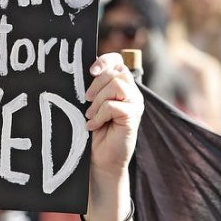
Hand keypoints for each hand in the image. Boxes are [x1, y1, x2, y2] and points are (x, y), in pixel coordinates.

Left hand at [84, 53, 143, 180]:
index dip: (105, 60)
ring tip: (91, 116)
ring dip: (98, 102)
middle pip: (116, 72)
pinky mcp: (133, 115)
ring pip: (116, 85)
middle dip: (96, 85)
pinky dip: (99, 116)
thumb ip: (94, 89)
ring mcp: (135, 103)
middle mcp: (131, 92)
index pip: (118, 61)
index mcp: (121, 85)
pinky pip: (113, 105)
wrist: (102, 160)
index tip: (91, 71)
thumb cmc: (95, 132)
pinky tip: (94, 126)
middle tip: (87, 100)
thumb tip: (85, 73)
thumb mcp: (92, 105)